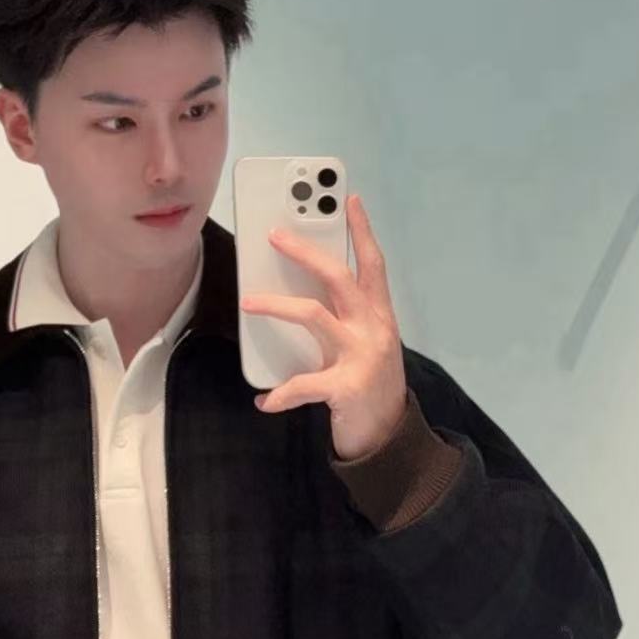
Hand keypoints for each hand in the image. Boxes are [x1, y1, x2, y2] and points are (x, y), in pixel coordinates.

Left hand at [239, 193, 408, 460]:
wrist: (389, 438)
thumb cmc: (370, 386)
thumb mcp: (364, 345)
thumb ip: (343, 319)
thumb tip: (300, 293)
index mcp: (379, 316)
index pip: (372, 264)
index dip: (361, 230)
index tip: (348, 199)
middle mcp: (374, 328)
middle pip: (338, 277)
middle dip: (305, 252)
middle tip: (274, 236)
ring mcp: (362, 356)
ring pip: (314, 315)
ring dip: (277, 305)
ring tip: (249, 302)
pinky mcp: (348, 387)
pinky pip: (304, 384)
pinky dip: (280, 394)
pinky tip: (265, 401)